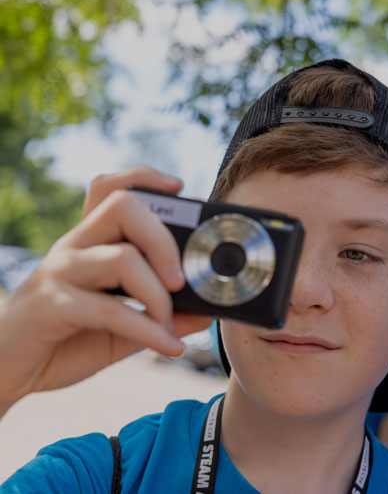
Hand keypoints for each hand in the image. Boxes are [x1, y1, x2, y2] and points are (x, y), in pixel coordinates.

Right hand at [0, 167, 212, 416]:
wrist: (5, 370)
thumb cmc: (66, 340)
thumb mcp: (122, 329)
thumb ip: (159, 318)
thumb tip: (205, 315)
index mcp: (90, 242)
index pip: (111, 189)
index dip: (144, 178)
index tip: (178, 187)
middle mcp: (74, 246)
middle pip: (124, 208)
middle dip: (164, 240)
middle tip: (181, 280)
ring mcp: (60, 272)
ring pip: (122, 257)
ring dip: (159, 294)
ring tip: (170, 323)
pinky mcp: (51, 305)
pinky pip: (109, 309)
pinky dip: (148, 330)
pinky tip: (169, 347)